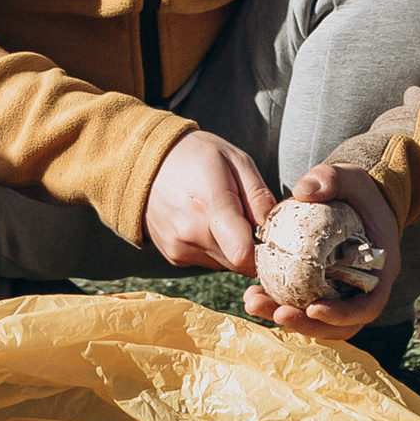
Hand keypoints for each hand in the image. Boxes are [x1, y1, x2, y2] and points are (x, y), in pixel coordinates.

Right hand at [144, 127, 275, 275]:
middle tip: (247, 219)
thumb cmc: (194, 156)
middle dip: (251, 247)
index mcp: (210, 206)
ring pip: (223, 264)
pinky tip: (205, 223)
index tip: (269, 236)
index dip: (264, 251)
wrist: (145, 162)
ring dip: (231, 248)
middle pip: (238, 263)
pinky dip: (213, 248)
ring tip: (223, 217)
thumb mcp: (235, 160)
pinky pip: (206, 261)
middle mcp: (191, 234)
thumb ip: (258, 195)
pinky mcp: (173, 256)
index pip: (244, 255)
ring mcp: (179, 248)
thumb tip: (274, 227)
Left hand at [242, 162, 398, 342]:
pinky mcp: (324, 291)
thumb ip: (330, 179)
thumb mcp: (349, 177)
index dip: (343, 314)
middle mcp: (365, 289)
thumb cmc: (356, 190)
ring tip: (254, 302)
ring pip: (319, 323)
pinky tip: (255, 293)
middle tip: (275, 312)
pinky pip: (305, 308)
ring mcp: (344, 294)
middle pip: (340, 324)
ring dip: (288, 319)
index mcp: (380, 269)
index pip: (368, 306)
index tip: (313, 309)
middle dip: (306, 324)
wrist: (357, 199)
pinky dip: (281, 304)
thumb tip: (302, 191)